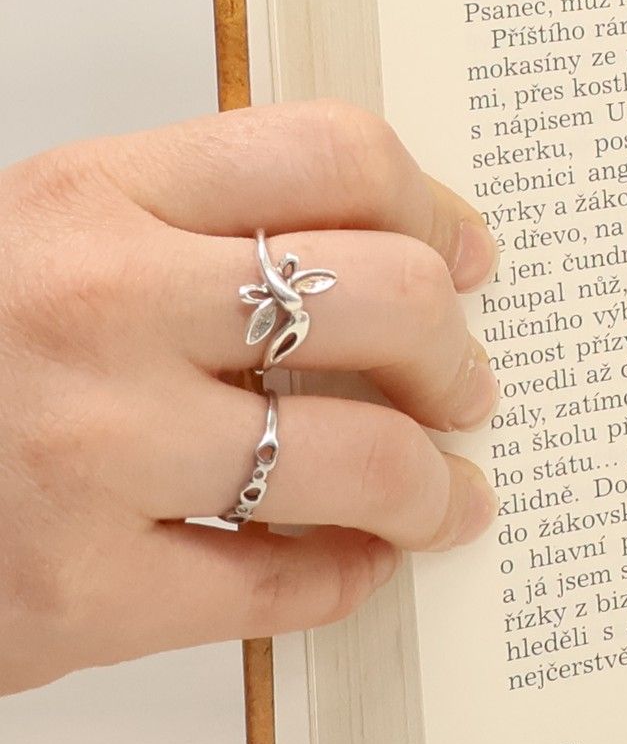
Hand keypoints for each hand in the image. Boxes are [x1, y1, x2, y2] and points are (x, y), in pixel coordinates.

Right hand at [0, 102, 500, 695]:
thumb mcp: (43, 240)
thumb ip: (192, 231)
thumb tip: (401, 257)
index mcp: (92, 194)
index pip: (334, 154)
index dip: (432, 209)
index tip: (466, 257)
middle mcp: (98, 306)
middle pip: (385, 300)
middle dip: (454, 356)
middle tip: (464, 389)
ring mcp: (90, 450)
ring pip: (362, 458)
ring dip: (432, 487)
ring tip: (444, 497)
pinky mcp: (76, 588)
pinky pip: (280, 585)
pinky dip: (343, 579)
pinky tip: (355, 564)